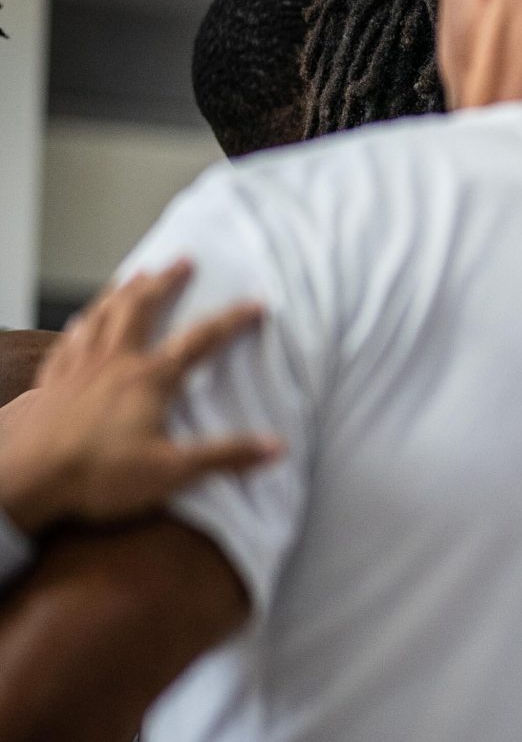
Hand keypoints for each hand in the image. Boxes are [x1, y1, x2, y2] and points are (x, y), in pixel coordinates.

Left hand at [0, 261, 278, 534]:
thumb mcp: (173, 471)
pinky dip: (79, 324)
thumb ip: (225, 456)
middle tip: (181, 261)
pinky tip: (80, 321)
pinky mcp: (50, 382)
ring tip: (134, 275)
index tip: (254, 304)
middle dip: (164, 282)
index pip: (200, 340)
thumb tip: (275, 447)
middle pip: (141, 309)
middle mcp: (113, 363)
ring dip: (121, 291)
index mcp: (149, 379)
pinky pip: (68, 341)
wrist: (26, 480)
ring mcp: (78, 369)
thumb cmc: (98, 475)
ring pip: (101, 315)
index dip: (231, 320)